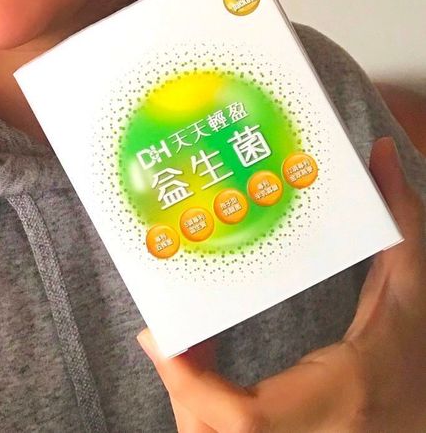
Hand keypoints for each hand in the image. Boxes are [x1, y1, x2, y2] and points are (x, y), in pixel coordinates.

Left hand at [136, 136, 425, 431]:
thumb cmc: (422, 357)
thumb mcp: (414, 290)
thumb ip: (400, 221)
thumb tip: (378, 151)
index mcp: (341, 395)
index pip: (249, 417)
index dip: (190, 384)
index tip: (158, 337)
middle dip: (179, 393)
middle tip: (164, 335)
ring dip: (188, 406)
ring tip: (181, 348)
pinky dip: (206, 415)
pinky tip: (205, 370)